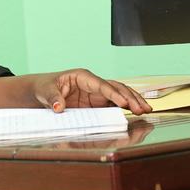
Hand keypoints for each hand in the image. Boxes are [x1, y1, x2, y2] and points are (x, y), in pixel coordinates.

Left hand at [34, 68, 151, 114]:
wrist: (43, 91)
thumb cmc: (45, 87)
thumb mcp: (45, 91)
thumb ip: (53, 98)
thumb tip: (58, 107)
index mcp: (82, 76)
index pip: (101, 84)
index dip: (113, 94)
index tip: (124, 103)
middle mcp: (93, 83)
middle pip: (116, 87)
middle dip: (130, 97)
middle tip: (141, 109)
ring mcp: (97, 93)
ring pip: (120, 94)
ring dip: (133, 101)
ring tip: (146, 110)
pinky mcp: (98, 103)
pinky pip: (115, 103)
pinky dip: (127, 107)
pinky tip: (138, 113)